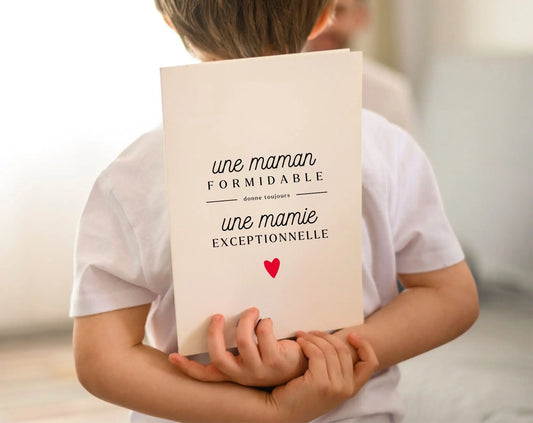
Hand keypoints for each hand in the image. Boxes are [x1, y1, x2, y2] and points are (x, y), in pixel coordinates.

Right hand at [169, 307, 306, 386]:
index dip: (188, 367)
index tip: (172, 357)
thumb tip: (224, 320)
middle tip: (218, 316)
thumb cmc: (276, 354)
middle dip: (214, 333)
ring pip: (242, 340)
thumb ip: (240, 344)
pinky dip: (264, 322)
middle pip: (218, 356)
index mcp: (235, 373)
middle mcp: (244, 375)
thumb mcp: (254, 354)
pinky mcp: (275, 361)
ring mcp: (259, 370)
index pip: (206, 375)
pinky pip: (263, 334)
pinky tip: (267, 322)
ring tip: (252, 311)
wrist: (305, 365)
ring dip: (246, 320)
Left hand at [267, 331, 377, 422]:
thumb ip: (335, 368)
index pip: (371, 363)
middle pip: (344, 351)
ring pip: (329, 350)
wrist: (280, 410)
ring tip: (301, 336)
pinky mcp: (320, 383)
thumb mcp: (325, 382)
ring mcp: (335, 387)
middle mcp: (346, 389)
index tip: (351, 335)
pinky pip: (317, 354)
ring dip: (314, 338)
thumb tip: (338, 341)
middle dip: (327, 336)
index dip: (364, 345)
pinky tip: (300, 343)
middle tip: (312, 333)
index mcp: (351, 388)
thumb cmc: (299, 393)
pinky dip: (307, 344)